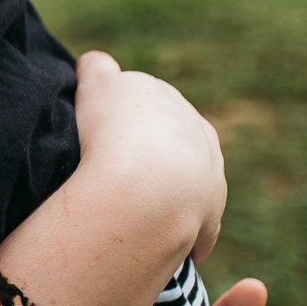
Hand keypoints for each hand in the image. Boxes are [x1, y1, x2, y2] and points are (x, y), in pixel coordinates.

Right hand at [72, 51, 225, 259]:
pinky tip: (149, 242)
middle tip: (110, 175)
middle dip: (151, 158)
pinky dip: (177, 237)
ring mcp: (211, 183)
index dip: (126, 123)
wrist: (146, 185)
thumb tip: (95, 63)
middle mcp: (203, 141)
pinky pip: (194, 232)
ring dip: (166, 198)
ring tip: (126, 211)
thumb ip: (98, 70)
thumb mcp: (99, 84)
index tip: (102, 137)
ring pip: (189, 188)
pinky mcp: (208, 225)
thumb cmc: (115, 129)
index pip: (153, 110)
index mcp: (177, 107)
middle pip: (176, 148)